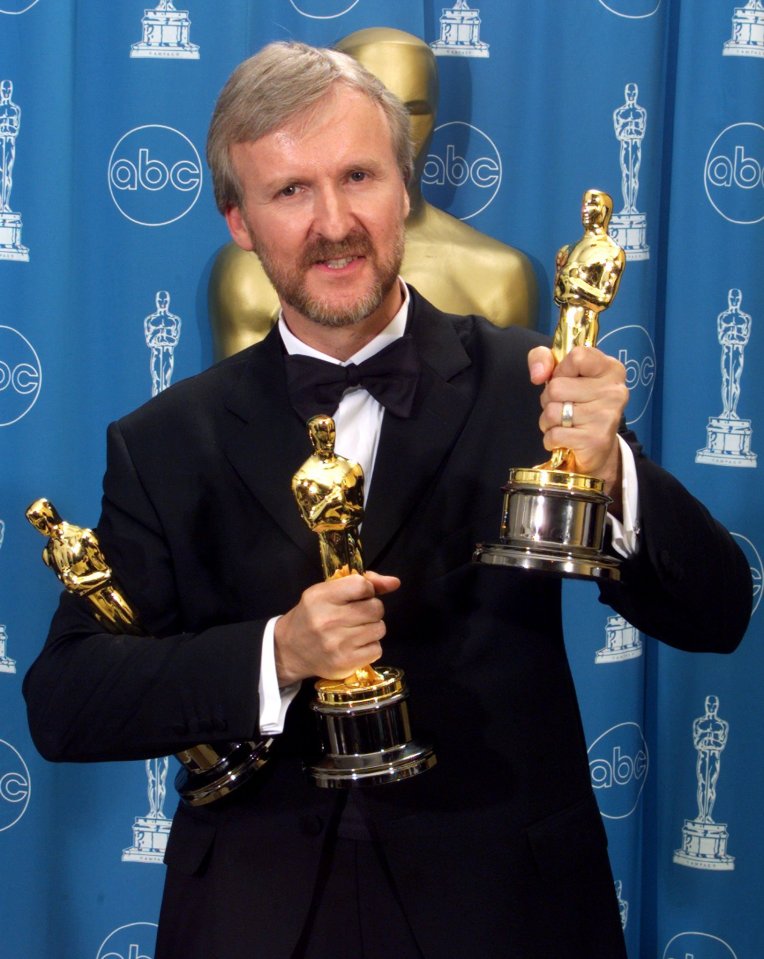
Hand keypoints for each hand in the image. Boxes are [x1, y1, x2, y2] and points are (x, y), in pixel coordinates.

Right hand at [274, 571, 400, 685]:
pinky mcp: (345, 663)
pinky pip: (377, 649)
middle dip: (371, 610)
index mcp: (320, 597)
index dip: (367, 590)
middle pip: (376, 608)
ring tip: (355, 630)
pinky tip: (355, 645)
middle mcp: (327, 620)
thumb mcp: (327, 592)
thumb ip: (362, 582)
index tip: (359, 596)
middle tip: (357, 615)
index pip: (362, 585)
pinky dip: (370, 647)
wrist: (290, 650)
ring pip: (380, 628)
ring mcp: (337, 644)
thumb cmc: (312, 615)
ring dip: (372, 628)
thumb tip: (395, 582)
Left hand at [528, 345, 627, 506]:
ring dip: (548, 421)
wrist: (597, 450)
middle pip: (557, 386)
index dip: (560, 370)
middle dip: (549, 399)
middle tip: (564, 407)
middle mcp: (614, 391)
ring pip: (552, 412)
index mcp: (610, 369)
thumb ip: (543, 358)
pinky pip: (554, 434)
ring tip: (564, 423)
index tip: (566, 380)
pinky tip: (565, 439)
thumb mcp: (562, 373)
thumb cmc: (577, 405)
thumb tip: (538, 374)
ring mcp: (606, 416)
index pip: (577, 356)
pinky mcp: (595, 440)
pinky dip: (551, 439)